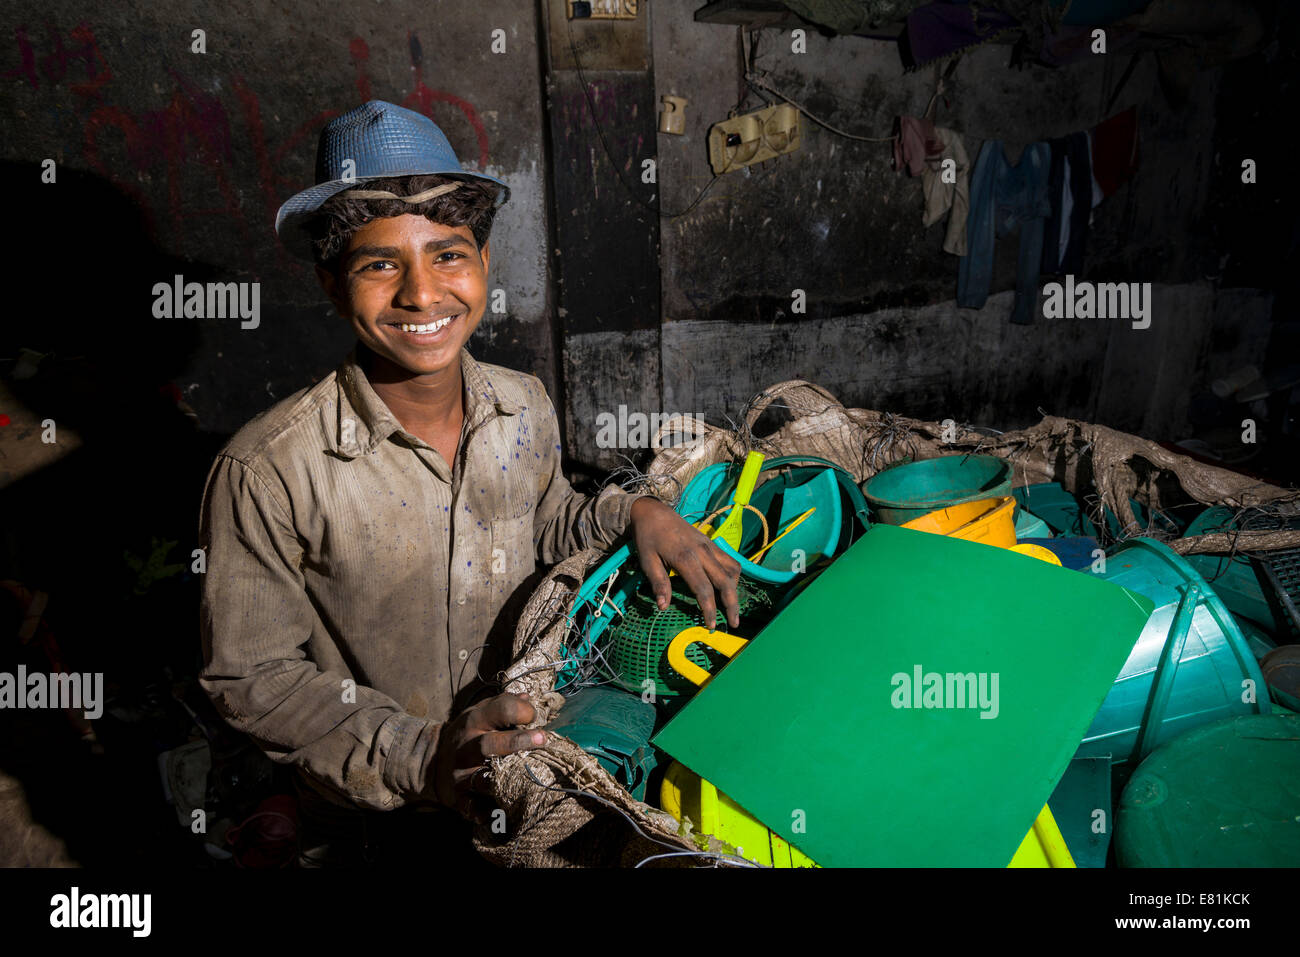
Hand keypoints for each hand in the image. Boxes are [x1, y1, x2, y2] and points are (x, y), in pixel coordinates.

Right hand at [431, 692, 540, 819]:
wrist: (430, 760)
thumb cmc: (468, 733)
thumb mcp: (481, 713)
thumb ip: (504, 705)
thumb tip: (530, 699)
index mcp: (475, 721)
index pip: (500, 709)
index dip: (522, 711)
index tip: (534, 718)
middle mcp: (466, 746)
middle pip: (489, 745)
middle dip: (517, 742)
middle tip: (543, 739)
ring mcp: (461, 773)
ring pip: (483, 779)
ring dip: (506, 780)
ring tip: (530, 779)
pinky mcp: (458, 797)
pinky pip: (473, 806)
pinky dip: (486, 811)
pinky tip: (502, 811)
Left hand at [629, 496, 740, 630]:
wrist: (653, 512)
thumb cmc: (648, 538)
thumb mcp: (647, 561)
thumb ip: (658, 583)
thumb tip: (663, 607)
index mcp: (685, 558)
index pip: (704, 589)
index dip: (709, 609)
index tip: (712, 626)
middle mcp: (703, 552)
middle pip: (725, 582)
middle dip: (731, 604)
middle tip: (733, 623)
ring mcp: (710, 546)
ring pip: (732, 570)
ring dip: (735, 589)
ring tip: (731, 606)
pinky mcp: (711, 542)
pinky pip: (730, 560)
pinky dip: (733, 575)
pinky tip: (728, 585)